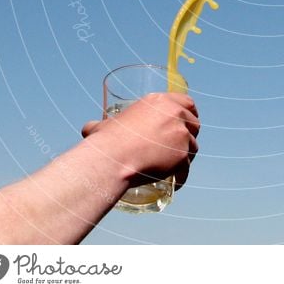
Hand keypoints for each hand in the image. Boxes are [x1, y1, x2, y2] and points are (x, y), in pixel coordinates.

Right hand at [82, 93, 199, 188]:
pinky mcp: (183, 154)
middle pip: (194, 123)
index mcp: (159, 101)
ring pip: (193, 145)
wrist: (112, 159)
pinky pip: (187, 168)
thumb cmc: (106, 142)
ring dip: (186, 155)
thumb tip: (89, 128)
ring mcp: (181, 133)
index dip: (188, 113)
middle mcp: (174, 113)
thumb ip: (100, 125)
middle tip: (178, 146)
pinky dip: (181, 176)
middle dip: (189, 135)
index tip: (185, 123)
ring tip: (174, 166)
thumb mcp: (104, 126)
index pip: (186, 102)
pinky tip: (174, 182)